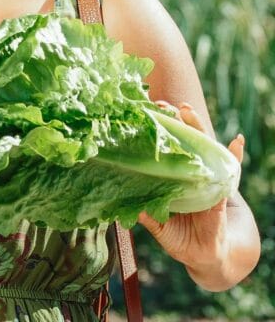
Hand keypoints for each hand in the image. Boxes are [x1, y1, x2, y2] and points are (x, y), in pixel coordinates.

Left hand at [137, 101, 243, 279]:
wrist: (211, 257)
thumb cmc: (182, 241)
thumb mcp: (161, 229)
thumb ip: (148, 216)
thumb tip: (126, 206)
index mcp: (170, 179)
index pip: (161, 149)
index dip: (155, 132)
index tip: (143, 112)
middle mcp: (187, 173)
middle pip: (181, 141)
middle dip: (173, 120)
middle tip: (163, 105)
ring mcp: (207, 177)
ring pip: (202, 146)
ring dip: (197, 126)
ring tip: (187, 109)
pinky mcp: (225, 187)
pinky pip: (232, 168)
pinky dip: (235, 154)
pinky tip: (237, 141)